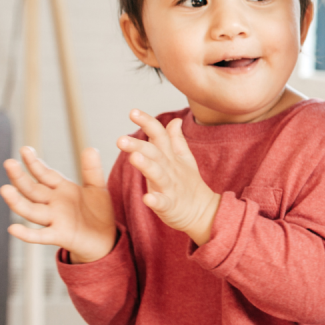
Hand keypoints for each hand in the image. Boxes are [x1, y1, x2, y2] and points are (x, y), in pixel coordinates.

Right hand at [1, 146, 115, 262]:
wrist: (105, 239)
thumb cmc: (97, 212)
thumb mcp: (97, 187)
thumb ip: (91, 170)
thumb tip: (89, 148)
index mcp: (61, 190)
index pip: (44, 174)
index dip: (34, 163)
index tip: (24, 149)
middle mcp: (53, 204)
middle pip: (32, 190)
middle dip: (20, 177)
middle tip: (8, 163)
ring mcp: (54, 219)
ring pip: (31, 210)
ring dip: (17, 202)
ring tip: (4, 189)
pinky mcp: (59, 236)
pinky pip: (40, 236)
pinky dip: (27, 233)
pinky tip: (13, 229)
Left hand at [117, 110, 218, 245]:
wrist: (204, 212)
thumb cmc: (189, 185)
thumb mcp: (184, 159)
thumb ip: (176, 139)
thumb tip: (173, 120)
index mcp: (171, 157)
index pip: (160, 135)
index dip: (148, 123)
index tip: (133, 112)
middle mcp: (170, 169)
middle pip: (155, 153)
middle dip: (138, 145)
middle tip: (120, 139)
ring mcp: (171, 187)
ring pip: (158, 174)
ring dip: (146, 165)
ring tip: (134, 158)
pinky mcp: (171, 205)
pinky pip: (162, 203)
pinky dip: (155, 201)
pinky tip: (147, 198)